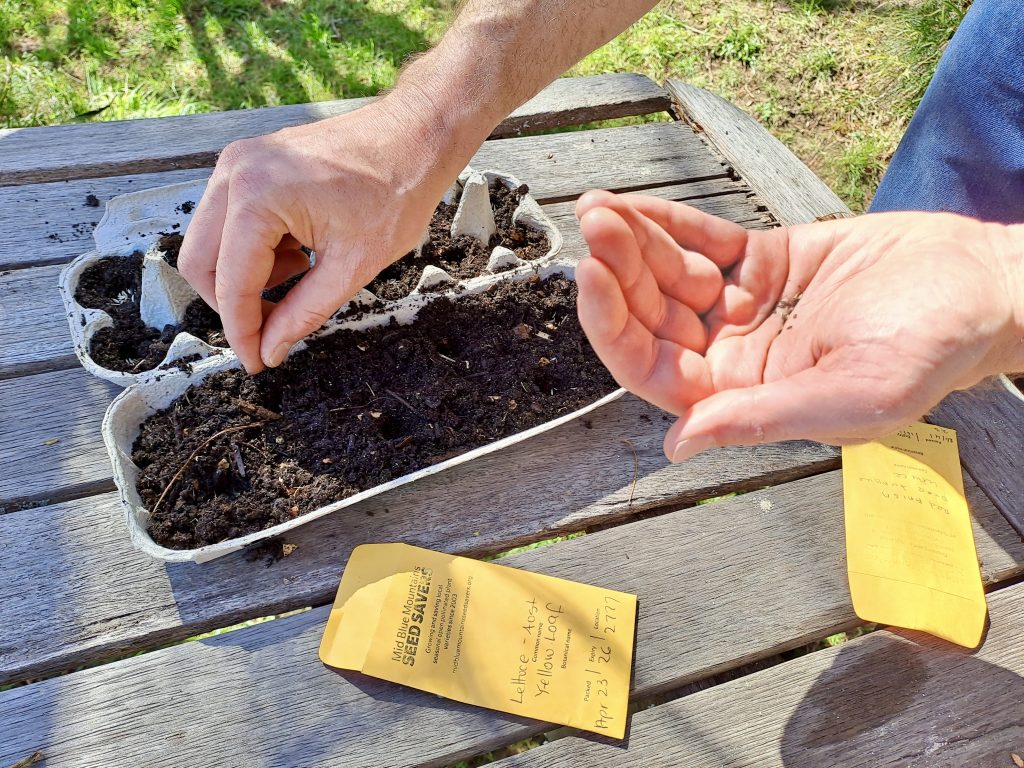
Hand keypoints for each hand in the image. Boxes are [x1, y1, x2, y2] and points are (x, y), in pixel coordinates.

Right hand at [178, 99, 463, 372]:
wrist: (414, 137)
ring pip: (211, 243)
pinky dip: (254, 248)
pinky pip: (228, 220)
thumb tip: (270, 349)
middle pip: (201, 264)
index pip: (232, 285)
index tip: (258, 363)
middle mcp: (235, 173)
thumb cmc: (396, 190)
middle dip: (235, 305)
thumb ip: (303, 313)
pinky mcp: (247, 163)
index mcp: (257, 197)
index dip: (242, 333)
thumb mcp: (353, 267)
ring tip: (304, 270)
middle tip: (275, 327)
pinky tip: (300, 247)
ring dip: (247, 275)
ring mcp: (237, 163)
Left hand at [575, 190, 1023, 461]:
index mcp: (742, 396)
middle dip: (617, 272)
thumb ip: (762, 419)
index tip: (593, 277)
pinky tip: (634, 206)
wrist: (979, 285)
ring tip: (601, 207)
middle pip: (650, 318)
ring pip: (668, 276)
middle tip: (594, 226)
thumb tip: (678, 443)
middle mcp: (732, 355)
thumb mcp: (851, 396)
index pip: (653, 370)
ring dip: (633, 243)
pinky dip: (667, 224)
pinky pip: (702, 243)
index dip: (614, 327)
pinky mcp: (762, 264)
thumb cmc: (930, 349)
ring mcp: (744, 307)